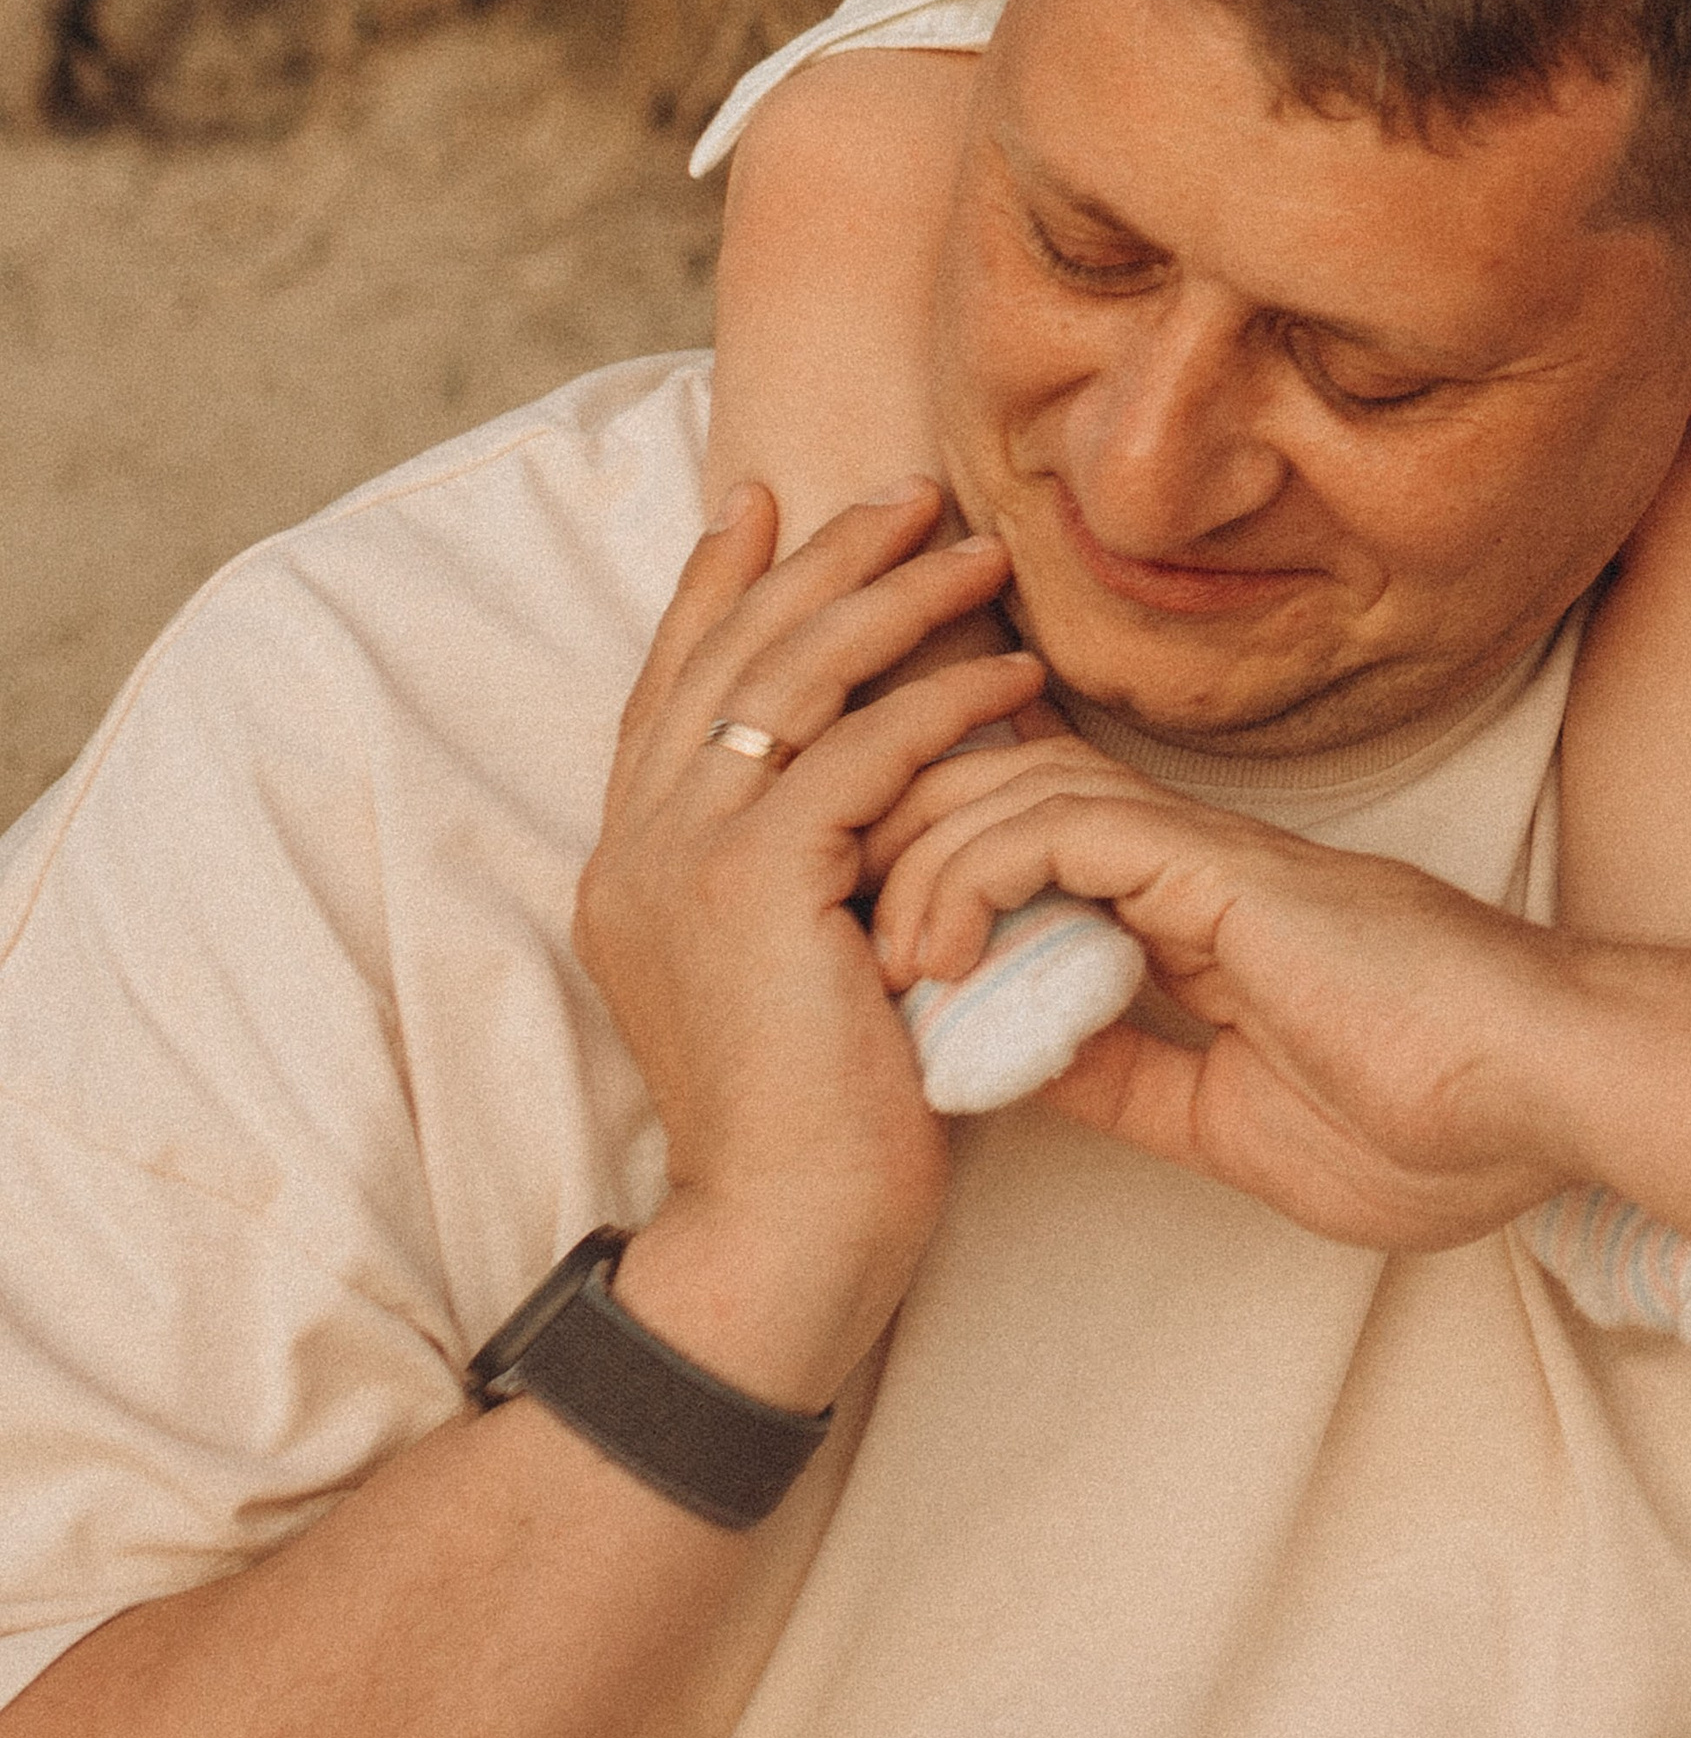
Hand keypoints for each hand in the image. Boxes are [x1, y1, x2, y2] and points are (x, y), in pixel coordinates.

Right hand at [573, 485, 1044, 1395]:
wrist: (782, 1243)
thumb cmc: (816, 1123)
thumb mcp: (788, 963)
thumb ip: (797, 865)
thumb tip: (876, 775)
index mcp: (632, 863)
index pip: (670, 687)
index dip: (715, 587)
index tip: (765, 499)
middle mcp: (637, 848)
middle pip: (731, 655)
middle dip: (819, 559)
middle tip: (909, 494)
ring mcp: (684, 862)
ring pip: (792, 683)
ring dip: (892, 604)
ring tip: (978, 556)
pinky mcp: (757, 887)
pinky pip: (862, 755)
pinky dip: (942, 705)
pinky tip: (1012, 680)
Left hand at [863, 735, 1582, 1251]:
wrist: (1550, 1097)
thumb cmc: (1438, 1124)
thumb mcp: (1235, 1126)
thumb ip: (1135, 1083)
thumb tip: (1023, 1074)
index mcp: (1199, 913)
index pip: (1033, 848)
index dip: (937, 880)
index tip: (866, 965)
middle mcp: (1192, 859)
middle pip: (1002, 790)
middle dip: (897, 837)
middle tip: (824, 928)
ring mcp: (1208, 852)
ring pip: (1016, 790)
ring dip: (918, 860)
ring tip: (869, 955)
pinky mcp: (1220, 866)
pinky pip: (1064, 830)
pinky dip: (978, 872)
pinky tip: (935, 950)